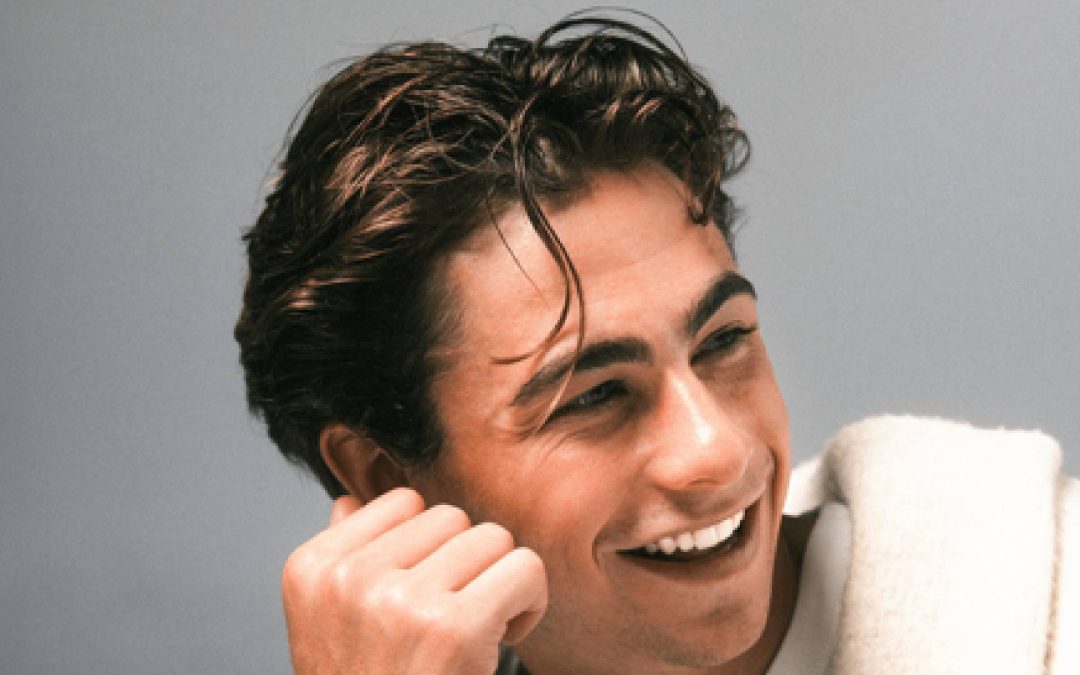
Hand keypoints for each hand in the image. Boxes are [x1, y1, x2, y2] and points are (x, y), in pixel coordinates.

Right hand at [281, 488, 547, 673]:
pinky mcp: (453, 628)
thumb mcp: (326, 626)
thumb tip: (353, 502)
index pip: (402, 502)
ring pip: (492, 538)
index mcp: (312, 569)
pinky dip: (528, 603)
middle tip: (452, 621)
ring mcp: (398, 602)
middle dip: (466, 564)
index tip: (421, 595)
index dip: (426, 548)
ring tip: (476, 631)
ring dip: (498, 582)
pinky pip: (524, 568)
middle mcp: (348, 579)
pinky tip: (502, 639)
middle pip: (451, 517)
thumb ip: (342, 561)